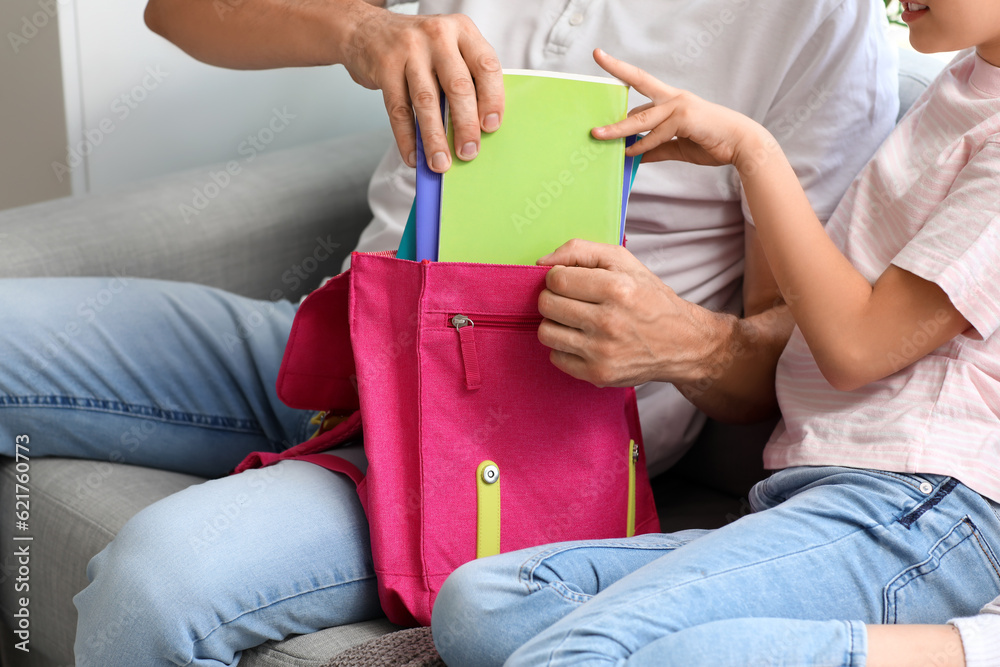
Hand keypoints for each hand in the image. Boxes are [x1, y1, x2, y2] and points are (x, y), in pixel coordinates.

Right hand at [344, 9, 503, 171]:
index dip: (492, 99)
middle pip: (458, 86)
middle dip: (465, 125)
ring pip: (427, 101)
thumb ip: (466, 78)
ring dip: (435, 138)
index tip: (491, 127)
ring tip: (440, 162)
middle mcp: (438, 36)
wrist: (366, 30)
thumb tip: (478, 130)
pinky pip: (399, 110)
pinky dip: (407, 138)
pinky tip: (413, 156)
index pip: (486, 66)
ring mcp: (409, 50)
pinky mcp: (385, 67)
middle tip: (468, 152)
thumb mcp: (448, 49)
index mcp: (462, 30)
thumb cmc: (418, 48)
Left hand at [536, 239, 720, 387]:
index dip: (557, 277)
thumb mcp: (624, 261)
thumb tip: (541, 262)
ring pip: (546, 332)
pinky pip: (556, 357)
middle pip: (547, 304)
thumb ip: (580, 251)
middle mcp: (608, 322)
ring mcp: (602, 352)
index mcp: (616, 288)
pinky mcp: (598, 374)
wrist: (682, 343)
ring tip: (576, 321)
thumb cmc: (650, 298)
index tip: (570, 281)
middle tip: (572, 300)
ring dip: (556, 323)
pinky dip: (565, 348)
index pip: (556, 279)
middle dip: (554, 298)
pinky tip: (583, 341)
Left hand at [590, 49, 767, 170]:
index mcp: (671, 100)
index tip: (602, 56)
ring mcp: (679, 106)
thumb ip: (656, 149)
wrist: (741, 144)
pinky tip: (631, 152)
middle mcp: (674, 98)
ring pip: (642, 118)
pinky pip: (657, 134)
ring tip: (598, 135)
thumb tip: (634, 155)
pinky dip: (643, 145)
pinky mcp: (685, 118)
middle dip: (617, 71)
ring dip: (618, 129)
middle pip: (639, 82)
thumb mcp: (678, 147)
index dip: (621, 70)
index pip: (641, 81)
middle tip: (597, 62)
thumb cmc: (712, 141)